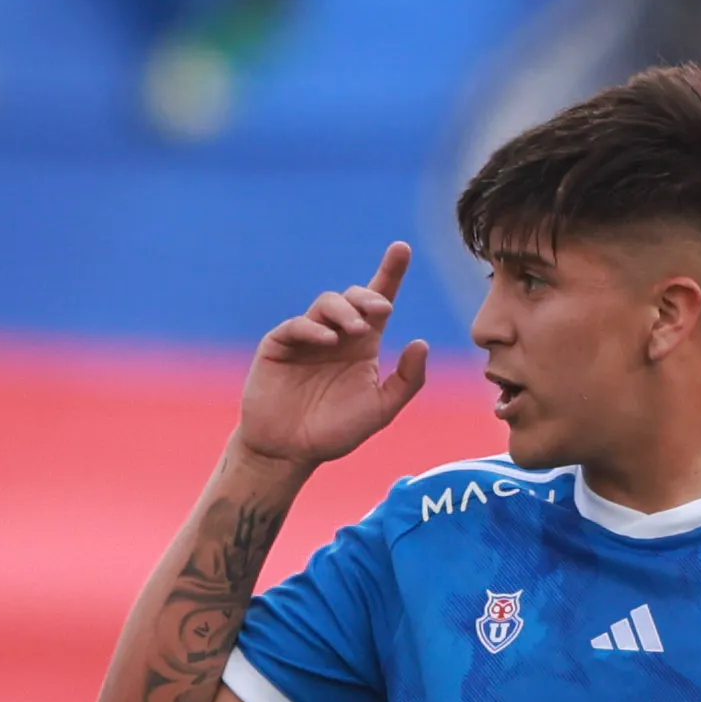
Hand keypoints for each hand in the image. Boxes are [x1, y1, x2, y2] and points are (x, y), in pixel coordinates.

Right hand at [235, 242, 432, 466]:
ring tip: (358, 331)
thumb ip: (407, 381)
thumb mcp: (381, 410)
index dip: (391, 272)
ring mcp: (306, 338)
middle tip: (382, 311)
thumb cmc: (335, 432)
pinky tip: (329, 340)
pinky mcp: (279, 345)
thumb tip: (421, 342)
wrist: (290, 452)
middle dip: (369, 295)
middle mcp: (336, 335)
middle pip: (354, 296)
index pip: (379, 302)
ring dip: (345, 310)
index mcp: (363, 345)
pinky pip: (297, 325)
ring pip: (326, 303)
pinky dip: (314, 328)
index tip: (402, 248)